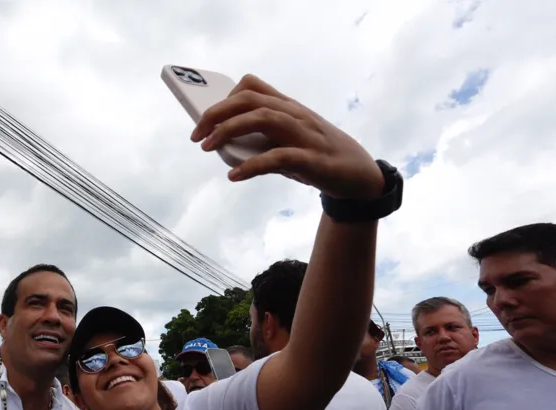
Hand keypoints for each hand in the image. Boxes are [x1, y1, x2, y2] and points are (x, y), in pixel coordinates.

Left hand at [191, 74, 384, 198]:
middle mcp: (295, 115)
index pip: (252, 87)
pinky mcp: (313, 160)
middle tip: (196, 136)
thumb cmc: (317, 155)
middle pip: (251, 99)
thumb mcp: (288, 140)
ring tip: (208, 147)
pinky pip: (280, 156)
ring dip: (230, 130)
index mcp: (288, 108)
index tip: (204, 119)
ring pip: (263, 118)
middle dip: (217, 113)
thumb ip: (261, 137)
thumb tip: (224, 145)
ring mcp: (305, 135)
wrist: (359, 176)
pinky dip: (253, 165)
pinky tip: (234, 175)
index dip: (224, 99)